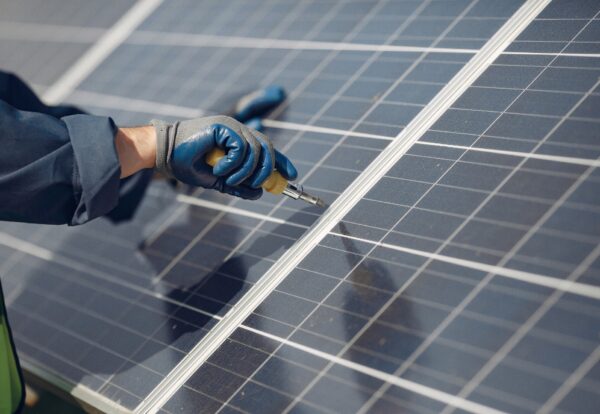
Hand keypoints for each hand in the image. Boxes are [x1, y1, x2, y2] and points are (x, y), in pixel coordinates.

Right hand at [151, 116, 296, 199]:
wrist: (164, 153)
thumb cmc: (187, 163)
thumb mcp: (218, 180)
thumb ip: (237, 185)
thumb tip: (259, 194)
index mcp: (239, 140)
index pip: (267, 149)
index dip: (282, 162)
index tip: (292, 176)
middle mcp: (238, 130)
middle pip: (267, 149)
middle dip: (267, 171)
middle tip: (256, 185)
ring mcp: (232, 126)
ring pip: (256, 151)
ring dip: (245, 172)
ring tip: (228, 179)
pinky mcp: (224, 126)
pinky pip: (242, 148)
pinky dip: (234, 164)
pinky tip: (219, 169)